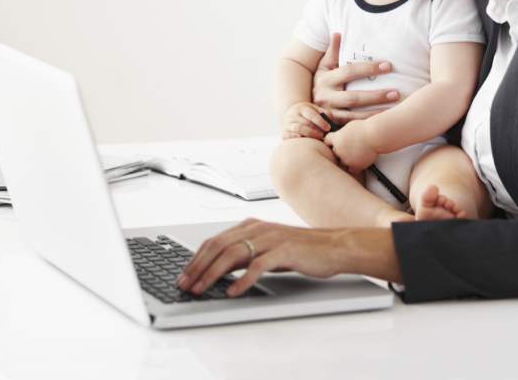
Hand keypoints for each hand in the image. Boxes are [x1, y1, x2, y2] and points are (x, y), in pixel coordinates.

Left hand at [177, 219, 400, 296]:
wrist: (334, 246)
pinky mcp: (285, 251)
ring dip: (213, 274)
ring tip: (202, 289)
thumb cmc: (301, 250)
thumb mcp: (268, 248)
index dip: (196, 258)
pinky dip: (243, 279)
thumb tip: (218, 270)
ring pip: (234, 254)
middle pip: (219, 246)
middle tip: (186, 285)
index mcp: (252, 225)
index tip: (184, 275)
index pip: (215, 240)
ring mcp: (271, 238)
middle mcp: (258, 228)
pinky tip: (234, 291)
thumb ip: (245, 255)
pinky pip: (258, 265)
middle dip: (198, 267)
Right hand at [280, 101, 331, 139]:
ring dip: (309, 135)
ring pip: (298, 129)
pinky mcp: (284, 132)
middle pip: (305, 123)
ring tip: (318, 139)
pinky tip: (305, 141)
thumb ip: (324, 113)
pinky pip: (288, 136)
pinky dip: (296, 138)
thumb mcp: (315, 109)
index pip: (311, 115)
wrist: (291, 115)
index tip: (328, 128)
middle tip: (324, 136)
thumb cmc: (308, 114)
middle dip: (316, 131)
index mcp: (302, 108)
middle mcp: (293, 115)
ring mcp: (287, 124)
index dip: (320, 122)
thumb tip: (330, 119)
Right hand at [313, 33, 399, 123]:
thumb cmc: (322, 81)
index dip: (369, 68)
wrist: (303, 107)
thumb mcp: (324, 66)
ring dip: (374, 113)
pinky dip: (366, 124)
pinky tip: (382, 121)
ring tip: (393, 108)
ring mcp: (329, 113)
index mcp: (325, 79)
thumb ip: (333, 51)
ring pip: (353, 115)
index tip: (388, 66)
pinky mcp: (333, 125)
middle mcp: (325, 97)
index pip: (349, 72)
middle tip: (396, 93)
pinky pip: (351, 126)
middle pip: (353, 97)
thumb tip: (338, 32)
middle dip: (375, 95)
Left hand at [323, 119, 377, 173]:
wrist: (375, 135)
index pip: (327, 141)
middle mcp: (339, 150)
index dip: (332, 141)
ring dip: (347, 159)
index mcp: (336, 139)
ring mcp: (346, 159)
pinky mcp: (355, 166)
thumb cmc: (365, 128)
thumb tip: (340, 135)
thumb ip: (342, 133)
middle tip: (347, 148)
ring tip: (354, 155)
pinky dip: (355, 167)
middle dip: (340, 150)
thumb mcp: (349, 126)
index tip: (336, 140)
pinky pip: (352, 170)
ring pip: (342, 162)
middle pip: (334, 152)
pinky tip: (359, 161)